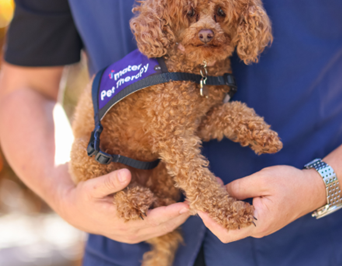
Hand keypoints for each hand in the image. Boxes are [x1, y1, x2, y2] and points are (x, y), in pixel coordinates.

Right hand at [54, 165, 189, 243]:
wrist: (75, 212)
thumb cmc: (84, 198)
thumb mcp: (91, 188)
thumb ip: (109, 183)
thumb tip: (126, 174)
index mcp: (124, 223)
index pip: (154, 220)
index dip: (172, 212)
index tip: (188, 205)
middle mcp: (132, 232)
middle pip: (164, 226)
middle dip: (182, 215)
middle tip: (200, 203)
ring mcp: (134, 233)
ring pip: (163, 228)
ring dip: (178, 218)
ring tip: (193, 204)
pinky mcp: (134, 229)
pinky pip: (156, 226)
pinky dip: (169, 218)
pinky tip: (177, 207)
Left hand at [198, 165, 325, 242]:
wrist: (312, 188)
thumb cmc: (290, 182)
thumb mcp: (262, 179)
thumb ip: (239, 188)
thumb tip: (219, 192)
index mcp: (259, 223)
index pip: (226, 232)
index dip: (209, 220)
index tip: (198, 204)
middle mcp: (258, 229)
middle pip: (226, 231)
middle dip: (210, 215)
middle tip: (200, 197)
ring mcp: (259, 225)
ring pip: (231, 224)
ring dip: (218, 210)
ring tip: (209, 191)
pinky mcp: (260, 218)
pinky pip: (239, 218)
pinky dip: (228, 207)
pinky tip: (222, 192)